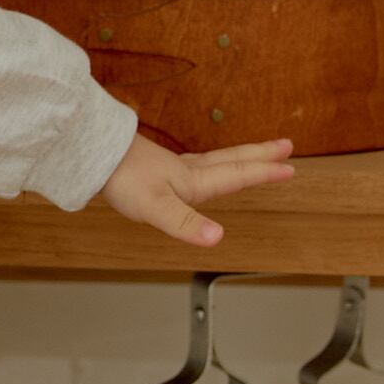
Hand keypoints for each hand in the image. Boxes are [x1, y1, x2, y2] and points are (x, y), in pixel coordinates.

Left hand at [99, 130, 293, 246]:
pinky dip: (211, 162)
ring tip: (255, 154)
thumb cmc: (121, 179)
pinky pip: (196, 163)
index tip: (290, 168)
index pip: (236, 175)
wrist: (93, 154)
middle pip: (232, 159)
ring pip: (216, 159)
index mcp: (193, 181)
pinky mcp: (156, 168)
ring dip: (240, 156)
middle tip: (286, 146)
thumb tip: (217, 238)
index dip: (263, 173)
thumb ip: (186, 224)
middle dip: (260, 154)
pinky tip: (203, 169)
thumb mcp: (156, 208)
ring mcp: (171, 168)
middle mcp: (187, 171)